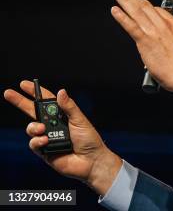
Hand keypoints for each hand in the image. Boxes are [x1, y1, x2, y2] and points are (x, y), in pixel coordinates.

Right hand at [3, 81, 121, 195]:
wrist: (91, 161)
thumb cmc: (89, 140)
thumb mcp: (80, 120)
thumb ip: (69, 107)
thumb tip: (61, 92)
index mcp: (62, 116)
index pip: (46, 102)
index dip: (35, 93)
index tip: (24, 84)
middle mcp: (52, 126)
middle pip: (33, 112)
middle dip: (20, 102)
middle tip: (8, 93)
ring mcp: (47, 138)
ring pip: (31, 128)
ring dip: (34, 127)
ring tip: (42, 129)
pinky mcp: (44, 151)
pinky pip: (34, 143)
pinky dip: (37, 141)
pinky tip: (45, 141)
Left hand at [111, 0, 172, 91]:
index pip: (157, 9)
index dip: (145, 6)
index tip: (138, 5)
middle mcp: (163, 25)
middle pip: (144, 6)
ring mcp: (153, 32)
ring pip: (137, 12)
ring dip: (125, 1)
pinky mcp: (145, 41)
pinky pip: (131, 26)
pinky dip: (122, 17)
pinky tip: (115, 10)